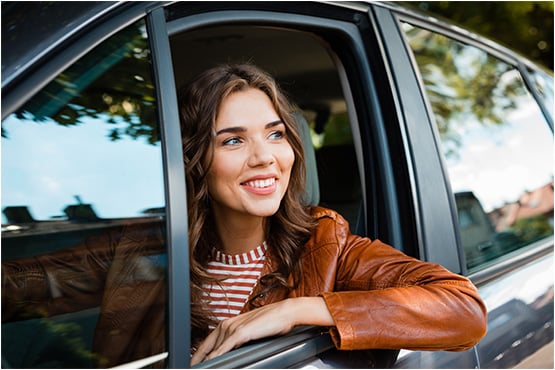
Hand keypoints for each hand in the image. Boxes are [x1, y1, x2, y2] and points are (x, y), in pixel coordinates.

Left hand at [190, 297, 333, 364]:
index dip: (197, 357)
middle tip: (191, 369)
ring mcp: (232, 328)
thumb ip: (236, 342)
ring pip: (213, 350)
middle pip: (205, 348)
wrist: (285, 312)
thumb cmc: (271, 322)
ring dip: (205, 362)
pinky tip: (210, 365)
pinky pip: (223, 348)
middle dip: (198, 361)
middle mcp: (226, 325)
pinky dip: (215, 358)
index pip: (205, 345)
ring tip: (197, 369)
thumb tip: (228, 354)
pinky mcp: (240, 332)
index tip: (192, 366)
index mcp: (227, 324)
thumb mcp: (249, 333)